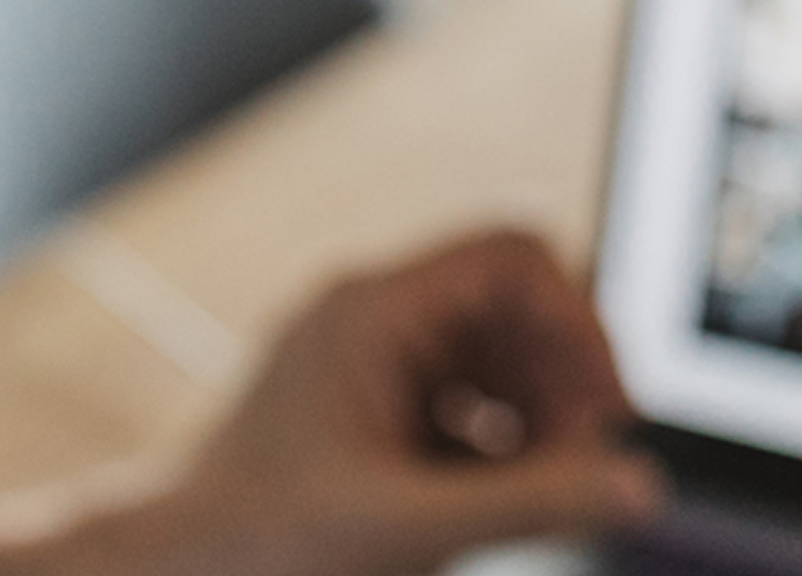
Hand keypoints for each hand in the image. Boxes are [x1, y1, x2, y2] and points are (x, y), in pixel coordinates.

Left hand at [157, 230, 666, 575]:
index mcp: (373, 310)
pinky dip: (496, 444)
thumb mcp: (409, 527)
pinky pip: (462, 399)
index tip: (606, 410)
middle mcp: (371, 318)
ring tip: (541, 491)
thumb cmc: (255, 545)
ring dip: (536, 415)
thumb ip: (532, 503)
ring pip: (494, 354)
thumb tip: (635, 486)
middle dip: (562, 379)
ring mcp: (366, 361)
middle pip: (513, 305)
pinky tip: (489, 503)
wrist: (166, 574)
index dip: (577, 323)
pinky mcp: (366, 409)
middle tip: (579, 465)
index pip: (514, 257)